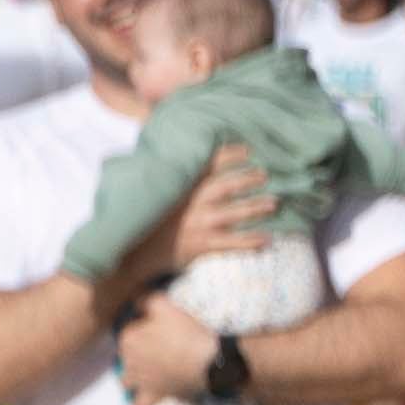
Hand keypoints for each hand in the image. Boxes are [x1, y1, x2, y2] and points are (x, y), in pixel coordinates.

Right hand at [97, 143, 273, 310]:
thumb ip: (168, 180)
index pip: (207, 165)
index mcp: (179, 188)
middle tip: (266, 175)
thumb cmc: (143, 223)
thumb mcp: (149, 195)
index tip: (248, 150)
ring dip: (256, 207)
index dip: (230, 156)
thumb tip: (180, 160)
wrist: (130, 254)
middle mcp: (190, 203)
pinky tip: (267, 239)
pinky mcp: (200, 245)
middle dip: (248, 179)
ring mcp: (197, 224)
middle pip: (226, 186)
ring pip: (234, 213)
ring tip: (274, 203)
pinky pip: (231, 242)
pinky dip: (250, 241)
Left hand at [115, 296, 220, 404]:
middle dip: (137, 354)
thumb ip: (146, 300)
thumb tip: (135, 301)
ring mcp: (138, 382)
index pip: (129, 331)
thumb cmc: (188, 332)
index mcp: (128, 338)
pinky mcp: (152, 397)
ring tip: (152, 375)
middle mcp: (127, 361)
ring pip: (127, 381)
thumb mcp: (166, 306)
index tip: (159, 330)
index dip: (143, 329)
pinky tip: (147, 404)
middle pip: (126, 356)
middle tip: (159, 351)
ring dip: (135, 379)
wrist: (209, 363)